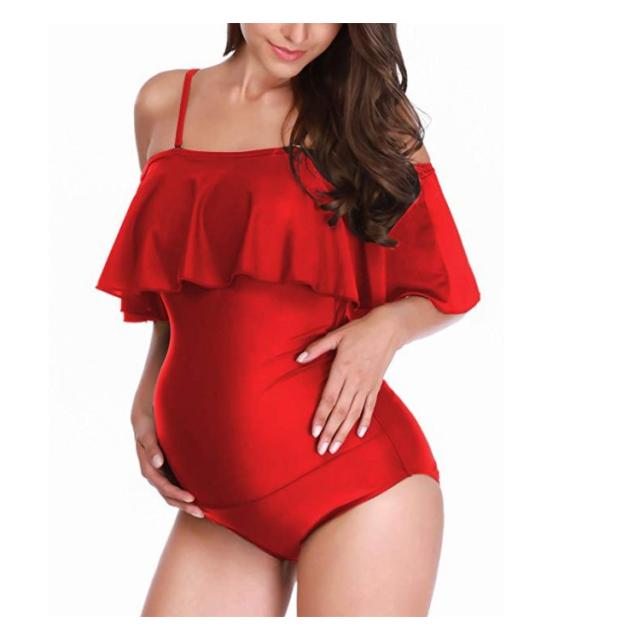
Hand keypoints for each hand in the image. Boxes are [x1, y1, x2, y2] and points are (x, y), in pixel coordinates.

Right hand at [131, 409, 204, 517]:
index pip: (164, 487)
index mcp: (149, 469)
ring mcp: (162, 476)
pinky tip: (200, 499)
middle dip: (184, 505)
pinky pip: (177, 487)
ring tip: (203, 512)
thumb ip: (152, 449)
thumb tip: (157, 463)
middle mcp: (155, 476)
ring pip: (173, 496)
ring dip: (186, 505)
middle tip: (201, 513)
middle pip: (169, 497)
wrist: (146, 421)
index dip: (178, 494)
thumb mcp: (147, 435)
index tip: (191, 498)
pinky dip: (186, 496)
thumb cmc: (148, 427)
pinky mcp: (168, 472)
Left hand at [296, 305, 404, 455]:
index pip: (329, 398)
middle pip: (340, 411)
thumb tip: (298, 359)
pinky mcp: (376, 386)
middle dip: (330, 432)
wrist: (388, 328)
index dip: (321, 416)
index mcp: (342, 369)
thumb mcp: (336, 335)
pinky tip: (359, 434)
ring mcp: (367, 385)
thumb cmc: (359, 330)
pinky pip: (370, 407)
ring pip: (354, 413)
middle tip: (321, 450)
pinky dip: (365, 421)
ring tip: (335, 448)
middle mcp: (355, 381)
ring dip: (344, 432)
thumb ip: (316, 348)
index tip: (314, 432)